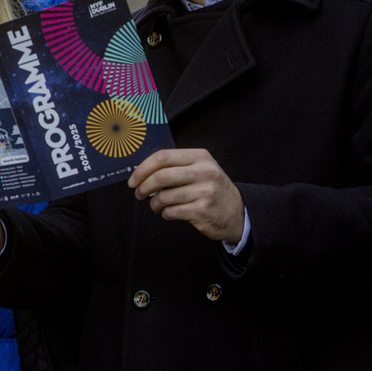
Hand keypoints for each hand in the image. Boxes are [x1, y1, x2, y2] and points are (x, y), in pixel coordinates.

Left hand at [128, 148, 244, 241]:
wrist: (238, 213)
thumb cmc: (212, 189)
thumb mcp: (201, 169)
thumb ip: (177, 166)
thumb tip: (143, 171)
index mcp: (200, 157)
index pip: (163, 157)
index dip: (143, 168)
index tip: (134, 179)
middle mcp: (204, 172)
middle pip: (161, 176)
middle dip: (143, 186)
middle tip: (138, 193)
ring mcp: (205, 192)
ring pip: (164, 196)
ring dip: (154, 203)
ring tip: (156, 205)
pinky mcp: (202, 211)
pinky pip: (172, 211)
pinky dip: (165, 213)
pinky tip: (169, 212)